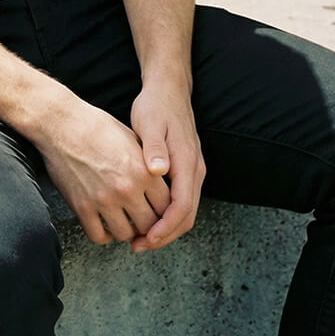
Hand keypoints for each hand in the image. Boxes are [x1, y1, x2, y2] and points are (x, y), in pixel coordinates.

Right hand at [34, 94, 172, 246]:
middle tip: (143, 219)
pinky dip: (104, 235)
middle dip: (149, 224)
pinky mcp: (82, 207)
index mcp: (143, 170)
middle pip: (150, 225)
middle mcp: (126, 189)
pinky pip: (98, 236)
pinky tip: (104, 224)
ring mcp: (103, 200)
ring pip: (126, 235)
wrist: (61, 123)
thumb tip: (159, 180)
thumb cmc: (95, 125)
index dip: (165, 210)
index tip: (158, 209)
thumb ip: (148, 163)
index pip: (167, 206)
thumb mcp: (131, 137)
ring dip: (127, 230)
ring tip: (124, 220)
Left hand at [127, 81, 205, 252]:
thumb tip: (158, 171)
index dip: (165, 228)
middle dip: (164, 235)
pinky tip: (146, 217)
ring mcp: (193, 172)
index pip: (182, 207)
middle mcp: (195, 171)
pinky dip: (166, 216)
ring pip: (185, 211)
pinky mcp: (186, 170)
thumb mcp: (149, 122)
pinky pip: (181, 201)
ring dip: (165, 228)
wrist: (168, 90)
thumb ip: (154, 148)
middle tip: (139, 246)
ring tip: (140, 237)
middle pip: (186, 216)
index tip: (146, 239)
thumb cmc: (155, 106)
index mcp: (187, 163)